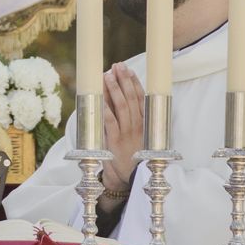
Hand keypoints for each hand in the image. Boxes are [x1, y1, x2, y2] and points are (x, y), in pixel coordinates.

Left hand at [101, 64, 144, 196]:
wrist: (129, 179)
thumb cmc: (131, 156)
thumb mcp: (136, 136)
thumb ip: (131, 120)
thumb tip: (119, 98)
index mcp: (144, 124)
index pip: (141, 99)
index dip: (134, 83)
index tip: (129, 70)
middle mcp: (137, 126)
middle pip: (131, 99)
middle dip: (124, 80)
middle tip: (117, 65)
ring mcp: (127, 133)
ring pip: (122, 107)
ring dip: (114, 90)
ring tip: (108, 75)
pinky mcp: (115, 141)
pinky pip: (110, 122)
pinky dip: (105, 109)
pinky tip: (100, 98)